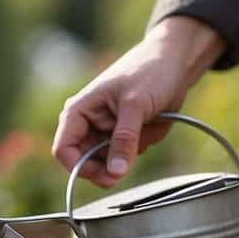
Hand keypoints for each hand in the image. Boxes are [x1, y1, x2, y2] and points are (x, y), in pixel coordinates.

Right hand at [52, 16, 225, 187]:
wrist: (175, 61)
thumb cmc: (149, 72)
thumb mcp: (136, 106)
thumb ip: (124, 140)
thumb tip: (115, 173)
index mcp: (78, 111)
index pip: (63, 150)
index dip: (80, 167)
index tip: (105, 176)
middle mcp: (87, 124)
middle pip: (84, 162)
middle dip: (106, 166)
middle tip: (126, 169)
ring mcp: (105, 130)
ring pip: (107, 162)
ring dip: (127, 156)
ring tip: (144, 132)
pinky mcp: (122, 135)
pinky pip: (126, 156)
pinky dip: (139, 150)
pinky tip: (150, 129)